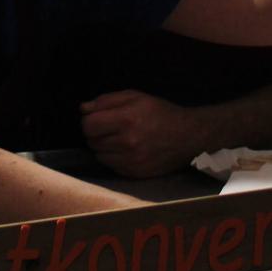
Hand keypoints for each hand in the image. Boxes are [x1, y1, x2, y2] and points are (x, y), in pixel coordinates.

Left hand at [81, 90, 205, 178]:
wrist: (188, 136)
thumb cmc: (160, 112)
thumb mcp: (136, 97)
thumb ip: (107, 100)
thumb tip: (83, 109)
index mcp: (126, 119)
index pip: (88, 125)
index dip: (89, 120)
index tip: (97, 118)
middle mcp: (127, 142)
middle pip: (91, 141)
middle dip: (96, 133)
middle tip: (110, 128)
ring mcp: (131, 161)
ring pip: (99, 155)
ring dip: (104, 147)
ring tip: (119, 139)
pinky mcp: (134, 174)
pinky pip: (111, 166)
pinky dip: (114, 158)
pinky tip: (127, 150)